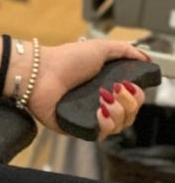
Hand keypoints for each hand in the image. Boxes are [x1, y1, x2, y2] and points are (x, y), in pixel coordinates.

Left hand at [27, 40, 146, 137]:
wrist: (38, 72)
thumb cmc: (64, 59)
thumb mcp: (98, 48)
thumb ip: (124, 50)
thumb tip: (145, 58)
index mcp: (105, 87)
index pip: (132, 100)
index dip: (136, 96)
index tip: (129, 85)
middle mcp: (99, 104)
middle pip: (129, 115)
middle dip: (130, 104)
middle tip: (115, 90)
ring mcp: (88, 117)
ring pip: (119, 127)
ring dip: (118, 113)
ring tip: (104, 100)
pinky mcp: (77, 128)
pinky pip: (101, 135)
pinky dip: (105, 124)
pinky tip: (99, 112)